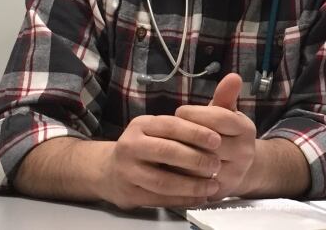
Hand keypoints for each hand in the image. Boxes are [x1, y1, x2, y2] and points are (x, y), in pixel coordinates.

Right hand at [100, 114, 222, 208]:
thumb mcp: (155, 129)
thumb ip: (180, 127)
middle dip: (195, 159)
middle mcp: (130, 145)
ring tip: (212, 186)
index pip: (170, 125)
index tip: (217, 140)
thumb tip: (214, 131)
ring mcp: (127, 171)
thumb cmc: (143, 147)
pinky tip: (199, 198)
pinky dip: (182, 200)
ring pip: (163, 180)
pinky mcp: (129, 194)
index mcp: (141, 125)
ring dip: (191, 185)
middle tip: (216, 164)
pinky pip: (159, 199)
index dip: (195, 132)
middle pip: (166, 151)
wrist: (109, 171)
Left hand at [175, 73, 256, 199]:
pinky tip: (167, 164)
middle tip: (167, 129)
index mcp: (245, 129)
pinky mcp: (220, 191)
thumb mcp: (228, 114)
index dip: (196, 114)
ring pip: (200, 163)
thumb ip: (226, 97)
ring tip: (164, 144)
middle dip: (185, 134)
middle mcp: (244, 153)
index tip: (179, 112)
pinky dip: (179, 173)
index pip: (219, 119)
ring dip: (179, 153)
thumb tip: (234, 76)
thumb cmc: (227, 134)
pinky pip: (195, 182)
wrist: (243, 169)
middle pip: (209, 142)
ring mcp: (233, 174)